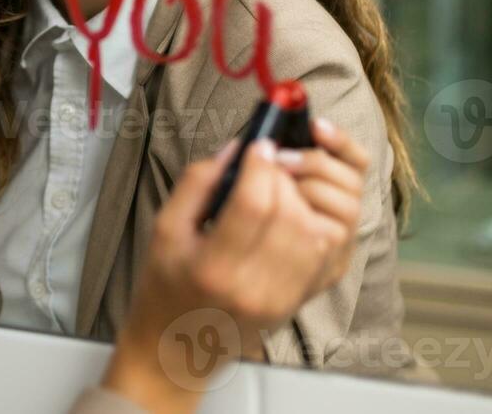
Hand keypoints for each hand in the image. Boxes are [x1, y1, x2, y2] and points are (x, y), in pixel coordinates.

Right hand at [101, 136, 363, 412]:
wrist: (179, 346)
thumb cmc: (165, 286)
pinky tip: (296, 210)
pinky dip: (317, 221)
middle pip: (291, 214)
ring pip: (317, 232)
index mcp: (213, 269)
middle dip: (283, 177)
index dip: (261, 165)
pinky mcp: (300, 302)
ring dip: (304, 198)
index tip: (258, 144)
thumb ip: (197, 183)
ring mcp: (283, 299)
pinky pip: (328, 252)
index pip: (254, 204)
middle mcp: (255, 288)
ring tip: (281, 187)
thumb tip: (238, 149)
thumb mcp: (164, 228)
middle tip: (268, 164)